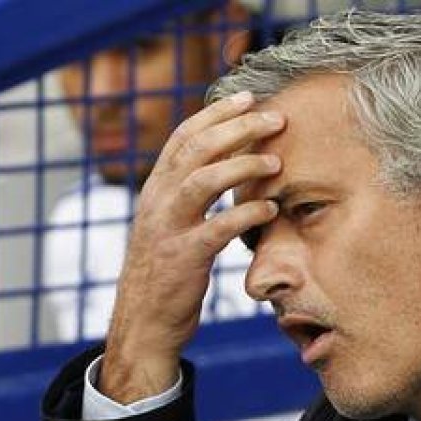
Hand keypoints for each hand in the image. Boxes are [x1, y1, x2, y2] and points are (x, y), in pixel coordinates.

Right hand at [100, 91, 283, 402]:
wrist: (143, 323)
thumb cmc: (167, 273)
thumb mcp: (171, 225)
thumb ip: (189, 195)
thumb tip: (223, 164)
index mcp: (155, 189)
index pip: (183, 137)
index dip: (215, 113)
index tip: (247, 97)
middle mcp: (157, 201)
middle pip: (195, 148)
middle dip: (236, 127)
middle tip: (274, 117)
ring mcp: (168, 229)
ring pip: (201, 180)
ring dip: (242, 164)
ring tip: (276, 159)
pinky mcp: (183, 259)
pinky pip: (217, 229)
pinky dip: (245, 214)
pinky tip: (270, 208)